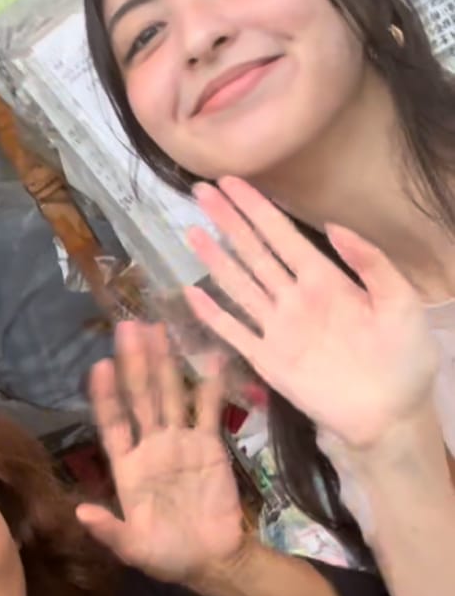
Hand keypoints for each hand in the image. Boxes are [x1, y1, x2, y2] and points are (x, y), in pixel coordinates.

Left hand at [77, 320, 243, 581]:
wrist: (212, 561)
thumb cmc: (167, 556)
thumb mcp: (133, 548)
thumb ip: (108, 530)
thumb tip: (80, 513)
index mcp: (127, 467)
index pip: (112, 423)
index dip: (105, 396)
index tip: (100, 366)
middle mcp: (150, 446)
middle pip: (140, 398)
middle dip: (134, 363)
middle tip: (128, 327)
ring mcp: (180, 442)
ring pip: (170, 395)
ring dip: (164, 363)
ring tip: (158, 328)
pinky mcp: (210, 446)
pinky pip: (209, 410)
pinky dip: (210, 384)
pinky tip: (210, 356)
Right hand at [185, 177, 439, 451]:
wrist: (392, 413)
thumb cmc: (405, 357)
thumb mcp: (401, 300)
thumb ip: (370, 262)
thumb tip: (332, 227)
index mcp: (326, 280)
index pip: (282, 235)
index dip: (256, 207)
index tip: (231, 181)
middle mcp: (295, 299)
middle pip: (253, 252)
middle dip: (228, 221)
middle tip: (200, 190)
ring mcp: (278, 329)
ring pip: (238, 285)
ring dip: (214, 258)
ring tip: (191, 230)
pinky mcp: (268, 361)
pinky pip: (234, 332)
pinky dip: (212, 314)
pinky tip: (191, 293)